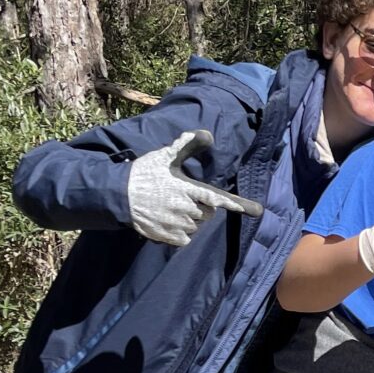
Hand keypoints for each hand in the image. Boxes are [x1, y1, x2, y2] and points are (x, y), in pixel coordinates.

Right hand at [125, 130, 262, 245]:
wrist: (117, 195)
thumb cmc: (143, 174)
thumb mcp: (165, 156)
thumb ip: (187, 146)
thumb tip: (206, 133)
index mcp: (187, 189)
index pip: (217, 198)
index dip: (237, 204)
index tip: (256, 211)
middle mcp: (185, 208)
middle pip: (207, 213)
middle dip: (200, 207)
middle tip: (182, 199)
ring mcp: (177, 224)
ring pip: (196, 227)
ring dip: (190, 220)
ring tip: (171, 208)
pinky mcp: (168, 237)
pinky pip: (185, 239)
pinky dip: (181, 233)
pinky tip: (168, 221)